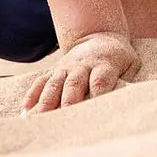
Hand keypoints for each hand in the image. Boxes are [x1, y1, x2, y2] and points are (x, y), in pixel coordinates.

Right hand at [22, 32, 138, 112]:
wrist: (101, 35)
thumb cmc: (118, 57)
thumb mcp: (130, 63)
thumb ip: (127, 80)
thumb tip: (122, 100)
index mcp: (104, 65)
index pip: (100, 81)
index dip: (96, 96)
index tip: (93, 114)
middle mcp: (83, 66)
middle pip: (74, 84)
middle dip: (68, 102)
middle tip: (64, 120)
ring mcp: (66, 67)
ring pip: (54, 84)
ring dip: (47, 101)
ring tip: (40, 119)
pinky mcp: (54, 69)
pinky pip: (41, 81)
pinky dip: (33, 94)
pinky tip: (26, 109)